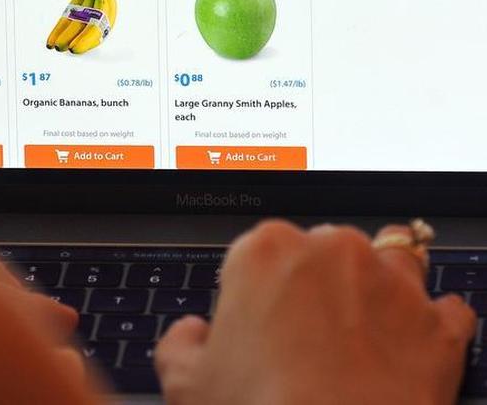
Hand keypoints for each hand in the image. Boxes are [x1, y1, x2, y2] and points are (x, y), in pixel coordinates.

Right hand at [156, 221, 475, 404]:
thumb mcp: (184, 381)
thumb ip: (181, 343)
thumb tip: (191, 335)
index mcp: (264, 251)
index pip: (260, 249)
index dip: (258, 285)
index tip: (260, 318)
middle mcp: (331, 251)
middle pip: (327, 247)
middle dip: (321, 281)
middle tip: (309, 331)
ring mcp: (391, 284)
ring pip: (394, 260)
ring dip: (384, 284)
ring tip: (369, 322)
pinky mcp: (439, 326)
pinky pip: (449, 310)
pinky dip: (434, 325)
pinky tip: (413, 347)